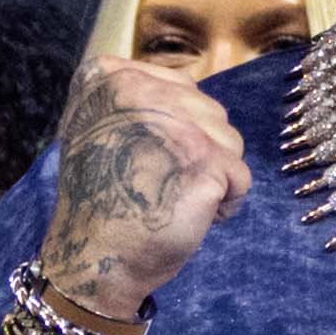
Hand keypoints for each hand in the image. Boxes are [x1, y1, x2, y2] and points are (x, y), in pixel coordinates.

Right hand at [36, 55, 248, 324]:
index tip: (144, 159)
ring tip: (174, 198)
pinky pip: (240, 176)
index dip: (177, 129)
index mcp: (109, 78)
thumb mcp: (97, 128)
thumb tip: (189, 93)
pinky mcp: (204, 160)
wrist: (95, 257)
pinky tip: (191, 215)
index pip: (180, 86)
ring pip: (230, 140)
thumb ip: (135, 98)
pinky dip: (225, 203)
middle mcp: (140, 90)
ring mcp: (174, 124)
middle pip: (209, 111)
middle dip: (199, 152)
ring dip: (214, 176)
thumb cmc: (101, 200)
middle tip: (160, 184)